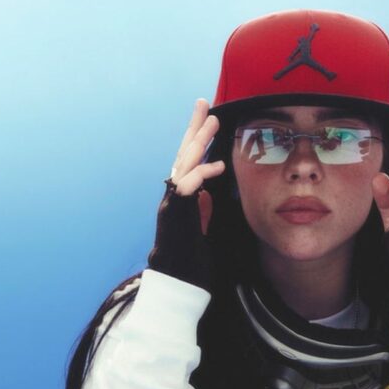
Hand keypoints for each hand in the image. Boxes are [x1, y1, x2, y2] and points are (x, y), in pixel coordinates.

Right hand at [147, 98, 225, 289]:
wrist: (177, 285)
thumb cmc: (189, 262)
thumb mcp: (201, 229)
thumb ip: (202, 210)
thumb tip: (207, 193)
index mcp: (180, 198)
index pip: (188, 161)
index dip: (197, 140)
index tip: (207, 119)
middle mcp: (172, 197)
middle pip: (182, 154)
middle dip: (193, 128)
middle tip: (204, 103)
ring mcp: (171, 205)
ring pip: (183, 164)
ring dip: (198, 142)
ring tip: (212, 122)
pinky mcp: (175, 216)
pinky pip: (186, 188)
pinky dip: (201, 175)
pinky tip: (217, 166)